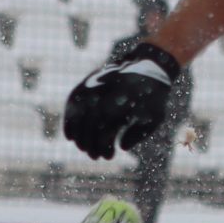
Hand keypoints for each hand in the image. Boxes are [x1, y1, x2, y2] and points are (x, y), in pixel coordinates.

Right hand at [62, 40, 185, 160]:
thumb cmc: (153, 97)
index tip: (108, 157)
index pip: (105, 131)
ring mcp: (97, 86)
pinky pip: (73, 102)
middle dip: (90, 144)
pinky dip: (69, 119)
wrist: (149, 65)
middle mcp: (107, 93)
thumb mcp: (153, 118)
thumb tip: (121, 147)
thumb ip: (138, 134)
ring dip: (77, 135)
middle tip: (94, 156)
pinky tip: (70, 135)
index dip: (104, 147)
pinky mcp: (89, 82)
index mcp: (124, 103)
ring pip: (78, 114)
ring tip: (82, 148)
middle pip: (89, 125)